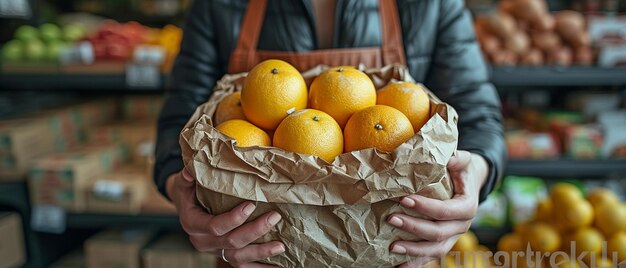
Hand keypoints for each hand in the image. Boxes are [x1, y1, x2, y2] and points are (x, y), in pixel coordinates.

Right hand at [166, 169, 284, 266]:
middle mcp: (204, 242)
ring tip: (281, 245)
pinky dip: (259, 267)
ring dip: (261, 252)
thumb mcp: (184, 184)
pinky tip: (278, 266)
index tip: (252, 205)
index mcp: (193, 225)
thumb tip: (189, 172)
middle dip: (255, 231)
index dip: (234, 218)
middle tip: (275, 217)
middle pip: (231, 242)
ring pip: (238, 258)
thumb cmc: (189, 193)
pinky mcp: (224, 257)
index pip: (215, 226)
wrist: (187, 209)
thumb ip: (186, 178)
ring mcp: (215, 252)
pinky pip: (243, 266)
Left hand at [387, 150, 488, 267]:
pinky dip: (416, 263)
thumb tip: (447, 156)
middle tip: (391, 218)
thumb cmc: (461, 170)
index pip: (445, 211)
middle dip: (413, 227)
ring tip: (392, 247)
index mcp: (468, 207)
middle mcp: (462, 226)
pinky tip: (399, 267)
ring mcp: (453, 238)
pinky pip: (430, 257)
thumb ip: (457, 158)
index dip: (425, 207)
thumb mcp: (462, 161)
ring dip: (413, 250)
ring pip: (435, 250)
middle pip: (437, 232)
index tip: (404, 199)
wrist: (469, 184)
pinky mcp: (444, 243)